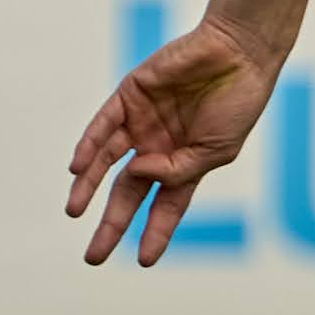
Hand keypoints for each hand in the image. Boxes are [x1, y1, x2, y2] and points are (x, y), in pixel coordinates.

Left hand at [69, 13, 286, 265]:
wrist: (239, 52)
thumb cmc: (238, 101)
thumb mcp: (216, 150)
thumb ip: (178, 169)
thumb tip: (137, 175)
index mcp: (186, 163)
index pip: (164, 207)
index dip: (155, 234)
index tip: (143, 262)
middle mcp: (159, 146)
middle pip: (128, 191)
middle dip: (112, 224)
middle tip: (94, 256)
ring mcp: (143, 121)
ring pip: (106, 162)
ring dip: (88, 187)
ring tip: (75, 212)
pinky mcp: (131, 95)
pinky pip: (103, 125)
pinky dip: (89, 146)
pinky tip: (78, 169)